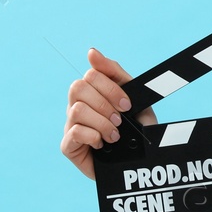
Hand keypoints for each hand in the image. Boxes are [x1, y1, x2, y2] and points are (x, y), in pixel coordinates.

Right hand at [61, 47, 156, 178]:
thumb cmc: (137, 127)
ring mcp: (71, 125)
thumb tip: (91, 52)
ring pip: (76, 110)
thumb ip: (114, 72)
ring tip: (115, 135)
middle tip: (120, 119)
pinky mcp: (69, 146)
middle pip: (77, 87)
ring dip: (102, 122)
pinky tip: (102, 144)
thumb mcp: (133, 97)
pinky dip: (93, 136)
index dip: (110, 88)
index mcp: (92, 92)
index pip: (90, 75)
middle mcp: (78, 105)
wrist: (142, 160)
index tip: (128, 104)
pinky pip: (73, 132)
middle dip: (104, 104)